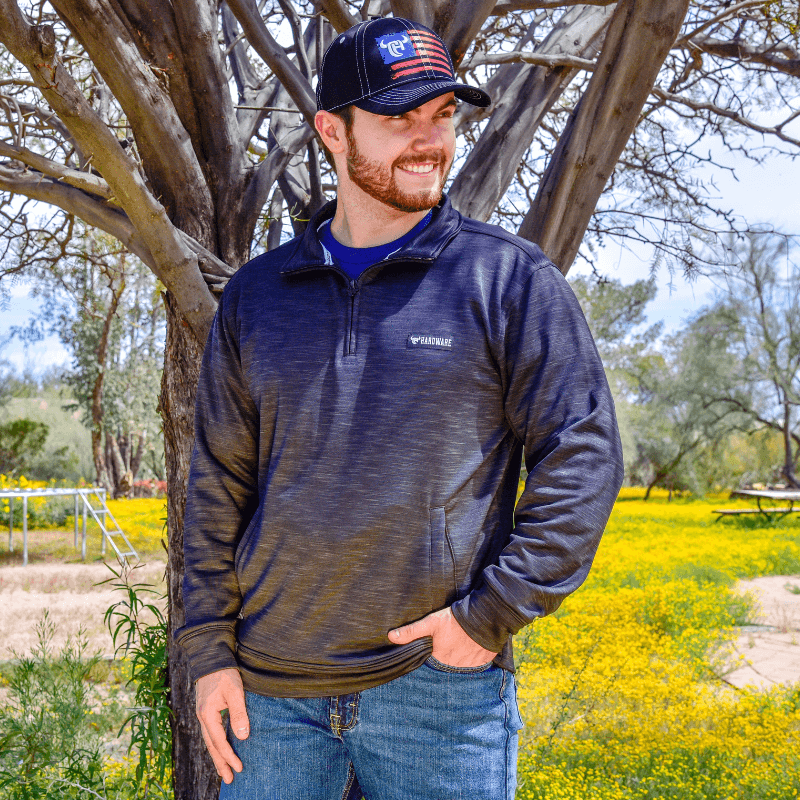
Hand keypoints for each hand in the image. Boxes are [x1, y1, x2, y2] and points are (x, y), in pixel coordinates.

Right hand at [195, 668, 249, 783]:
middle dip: (220, 764)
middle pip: (211, 746)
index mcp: (208, 714)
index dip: (229, 756)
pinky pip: (210, 734)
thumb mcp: (235, 692)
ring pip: (209, 742)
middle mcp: (202, 717)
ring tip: (224, 771)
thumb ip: (239, 713)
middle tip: (229, 780)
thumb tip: (242, 737)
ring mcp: (202, 715)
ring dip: (217, 757)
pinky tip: (220, 750)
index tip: (239, 768)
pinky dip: (215, 745)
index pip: (219, 742)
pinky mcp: (205, 711)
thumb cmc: (225, 673)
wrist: (212, 658)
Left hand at [388, 607, 496, 667]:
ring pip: (460, 663)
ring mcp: (469, 665)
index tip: (435, 644)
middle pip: (445, 663)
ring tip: (460, 642)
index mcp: (439, 658)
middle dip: (446, 654)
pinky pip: (474, 663)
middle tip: (450, 641)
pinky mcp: (482, 662)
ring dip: (459, 656)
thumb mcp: (431, 622)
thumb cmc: (456, 620)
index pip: (431, 660)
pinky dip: (472, 656)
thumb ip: (411, 631)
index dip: (432, 652)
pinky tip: (471, 645)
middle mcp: (453, 666)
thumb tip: (391, 637)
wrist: (485, 617)